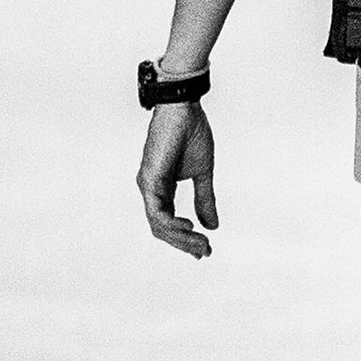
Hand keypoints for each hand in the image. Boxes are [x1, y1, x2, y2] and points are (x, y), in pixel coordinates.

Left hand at [137, 101, 219, 259]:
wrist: (184, 108)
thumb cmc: (191, 133)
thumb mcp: (203, 172)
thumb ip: (205, 199)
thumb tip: (213, 226)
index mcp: (162, 189)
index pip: (170, 223)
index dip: (186, 240)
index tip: (205, 251)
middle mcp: (151, 190)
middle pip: (163, 229)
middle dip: (185, 244)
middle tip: (205, 252)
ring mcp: (147, 185)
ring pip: (159, 225)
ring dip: (181, 238)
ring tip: (201, 243)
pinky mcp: (149, 178)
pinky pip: (156, 211)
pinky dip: (171, 224)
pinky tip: (188, 227)